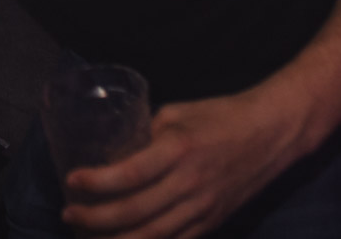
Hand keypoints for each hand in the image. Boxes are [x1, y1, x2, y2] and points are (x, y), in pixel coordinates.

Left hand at [61, 92, 308, 237]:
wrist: (272, 133)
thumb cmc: (220, 115)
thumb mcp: (176, 114)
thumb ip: (146, 136)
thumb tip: (115, 152)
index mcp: (178, 150)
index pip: (131, 172)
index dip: (98, 182)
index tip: (70, 181)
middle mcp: (189, 183)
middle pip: (136, 211)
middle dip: (96, 219)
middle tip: (68, 216)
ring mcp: (203, 207)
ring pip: (154, 235)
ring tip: (88, 238)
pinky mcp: (213, 221)